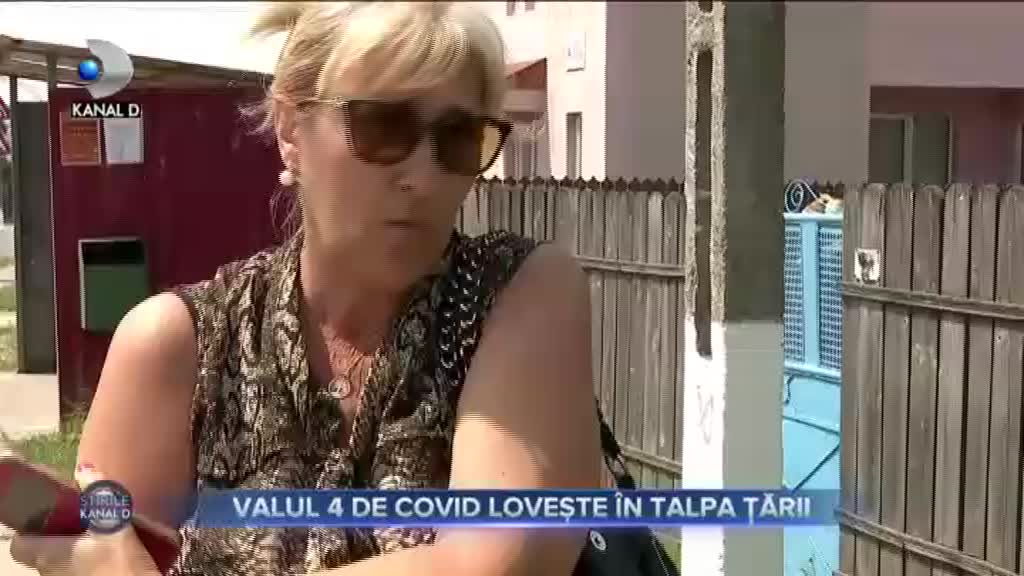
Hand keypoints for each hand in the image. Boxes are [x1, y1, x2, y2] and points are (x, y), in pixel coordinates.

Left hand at [9, 466, 160, 575]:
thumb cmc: (119, 567)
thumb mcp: (114, 527)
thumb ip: (101, 497)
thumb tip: (85, 468)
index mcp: (48, 555)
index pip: (19, 544)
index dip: (28, 528)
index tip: (47, 513)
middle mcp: (50, 572)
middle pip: (43, 550)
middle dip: (60, 533)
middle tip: (82, 516)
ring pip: (64, 560)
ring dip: (78, 546)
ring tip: (102, 530)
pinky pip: (81, 568)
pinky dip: (91, 558)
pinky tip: (114, 550)